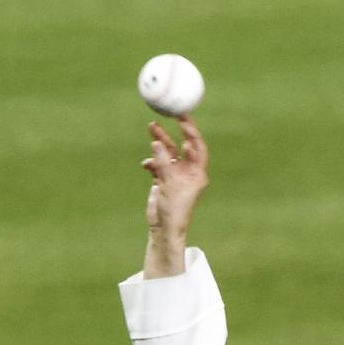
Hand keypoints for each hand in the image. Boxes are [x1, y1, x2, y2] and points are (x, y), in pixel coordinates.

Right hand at [142, 117, 208, 277]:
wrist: (163, 229)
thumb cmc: (174, 210)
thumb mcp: (169, 184)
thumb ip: (163, 162)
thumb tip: (156, 142)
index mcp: (197, 172)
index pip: (197, 146)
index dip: (191, 130)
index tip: (182, 118)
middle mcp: (188, 172)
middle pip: (181, 145)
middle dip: (173, 131)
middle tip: (168, 115)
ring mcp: (175, 176)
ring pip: (167, 153)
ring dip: (159, 142)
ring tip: (151, 128)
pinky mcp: (163, 180)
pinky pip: (157, 164)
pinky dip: (151, 162)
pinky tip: (146, 165)